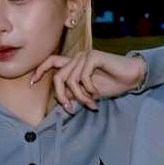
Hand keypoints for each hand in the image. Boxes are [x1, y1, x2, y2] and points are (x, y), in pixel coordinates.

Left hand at [31, 48, 147, 111]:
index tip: (32, 83)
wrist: (131, 77)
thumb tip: (60, 100)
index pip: (51, 62)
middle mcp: (77, 58)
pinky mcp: (93, 57)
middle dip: (61, 95)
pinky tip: (97, 93)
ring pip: (71, 80)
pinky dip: (89, 89)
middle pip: (58, 77)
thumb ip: (74, 93)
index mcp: (74, 64)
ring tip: (91, 103)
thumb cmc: (112, 84)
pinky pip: (83, 77)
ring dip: (80, 96)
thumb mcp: (88, 92)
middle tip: (70, 109)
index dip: (40, 70)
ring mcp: (85, 56)